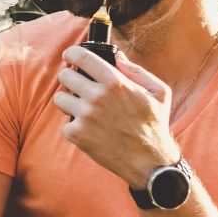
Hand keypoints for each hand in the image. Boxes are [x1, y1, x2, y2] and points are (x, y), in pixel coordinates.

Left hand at [53, 47, 179, 187]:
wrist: (149, 162)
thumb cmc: (154, 125)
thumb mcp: (157, 92)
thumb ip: (136, 71)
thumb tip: (117, 56)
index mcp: (115, 82)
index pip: (81, 56)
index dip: (71, 53)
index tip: (70, 56)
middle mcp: (97, 97)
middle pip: (65, 76)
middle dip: (70, 78)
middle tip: (78, 86)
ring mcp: (85, 116)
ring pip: (60, 98)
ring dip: (69, 102)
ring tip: (83, 108)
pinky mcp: (78, 134)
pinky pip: (65, 123)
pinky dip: (74, 126)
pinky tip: (90, 129)